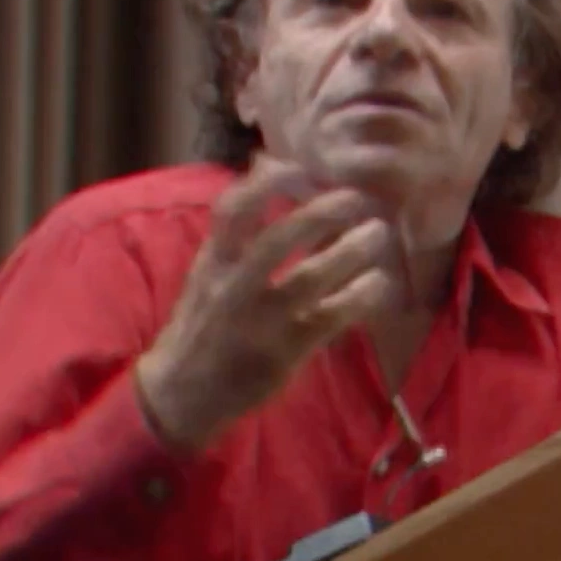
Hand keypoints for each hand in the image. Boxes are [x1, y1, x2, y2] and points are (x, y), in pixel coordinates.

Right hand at [135, 156, 394, 450]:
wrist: (182, 394)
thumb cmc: (203, 324)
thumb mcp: (208, 274)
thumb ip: (236, 230)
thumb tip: (263, 166)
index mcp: (213, 263)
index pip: (231, 212)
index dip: (263, 184)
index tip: (295, 166)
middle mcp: (233, 288)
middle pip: (277, 241)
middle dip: (320, 214)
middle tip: (356, 198)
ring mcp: (260, 321)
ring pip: (310, 279)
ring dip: (349, 252)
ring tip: (377, 234)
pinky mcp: (285, 351)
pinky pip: (330, 318)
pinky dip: (359, 297)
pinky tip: (378, 283)